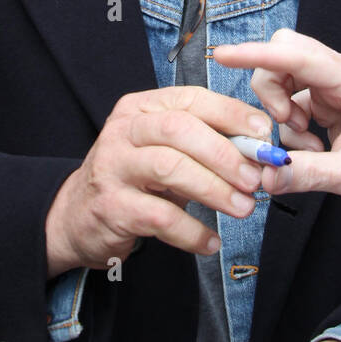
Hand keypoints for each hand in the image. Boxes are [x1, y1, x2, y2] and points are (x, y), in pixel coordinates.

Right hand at [45, 87, 271, 275]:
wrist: (77, 216)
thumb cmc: (134, 179)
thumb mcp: (165, 150)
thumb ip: (205, 144)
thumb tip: (258, 151)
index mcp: (141, 108)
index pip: (191, 99)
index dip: (231, 114)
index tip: (264, 135)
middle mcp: (123, 130)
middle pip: (179, 129)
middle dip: (224, 153)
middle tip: (255, 179)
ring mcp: (113, 167)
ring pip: (169, 168)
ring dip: (213, 189)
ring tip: (242, 208)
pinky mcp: (111, 206)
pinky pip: (159, 216)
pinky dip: (191, 231)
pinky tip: (210, 242)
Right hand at [213, 30, 340, 262]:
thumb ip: (307, 174)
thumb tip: (265, 174)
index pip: (299, 57)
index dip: (258, 54)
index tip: (224, 54)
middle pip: (286, 56)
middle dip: (271, 89)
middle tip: (283, 126)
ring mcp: (336, 86)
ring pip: (286, 76)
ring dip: (280, 109)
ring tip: (303, 143)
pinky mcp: (330, 100)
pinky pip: (293, 98)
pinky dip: (290, 123)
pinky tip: (311, 148)